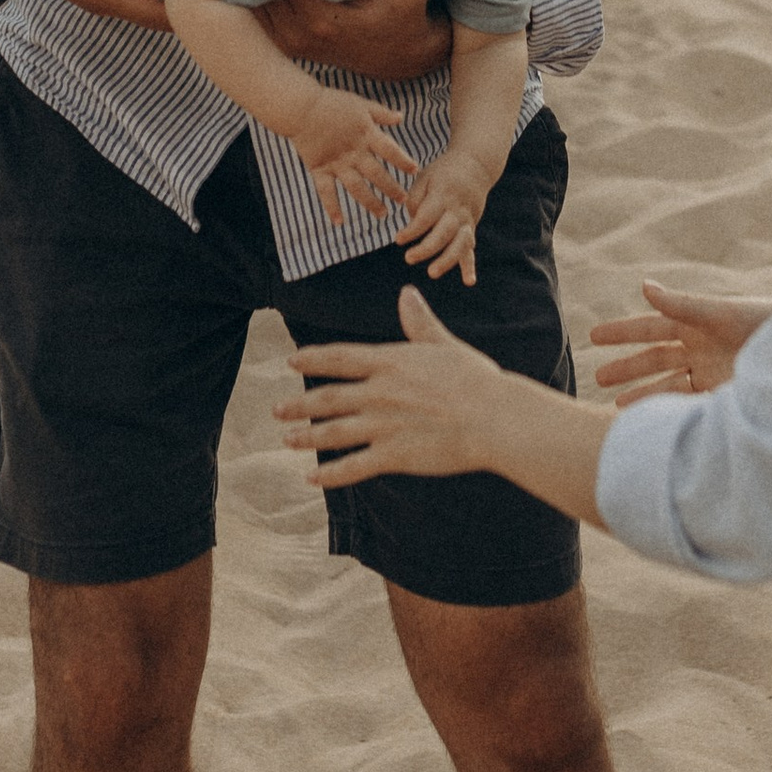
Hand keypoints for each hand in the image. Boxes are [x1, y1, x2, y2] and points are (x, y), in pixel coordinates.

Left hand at [282, 285, 505, 483]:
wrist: (494, 418)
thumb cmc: (475, 380)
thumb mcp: (443, 346)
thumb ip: (419, 323)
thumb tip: (407, 293)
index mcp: (391, 362)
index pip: (341, 357)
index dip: (313, 359)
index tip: (291, 361)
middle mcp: (380, 393)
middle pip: (328, 398)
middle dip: (299, 405)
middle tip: (277, 411)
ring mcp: (383, 425)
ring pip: (333, 432)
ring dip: (307, 437)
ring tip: (287, 440)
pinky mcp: (393, 455)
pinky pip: (353, 467)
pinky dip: (330, 474)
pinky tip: (312, 478)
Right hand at [289, 84, 424, 229]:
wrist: (302, 108)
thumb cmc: (332, 103)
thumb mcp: (361, 104)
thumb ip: (381, 113)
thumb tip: (401, 117)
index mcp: (366, 135)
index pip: (390, 150)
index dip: (403, 161)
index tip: (415, 171)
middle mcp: (354, 152)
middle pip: (376, 173)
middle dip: (391, 188)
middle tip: (404, 200)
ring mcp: (336, 163)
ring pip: (356, 187)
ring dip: (370, 202)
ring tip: (382, 214)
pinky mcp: (319, 169)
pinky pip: (326, 192)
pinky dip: (332, 208)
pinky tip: (340, 222)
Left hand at [396, 151, 494, 285]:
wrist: (475, 166)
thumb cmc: (443, 173)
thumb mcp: (425, 177)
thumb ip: (415, 200)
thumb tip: (412, 224)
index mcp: (443, 194)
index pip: (427, 216)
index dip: (412, 230)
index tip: (398, 239)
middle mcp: (457, 209)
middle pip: (444, 232)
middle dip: (427, 248)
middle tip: (409, 258)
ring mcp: (467, 220)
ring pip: (460, 243)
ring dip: (447, 260)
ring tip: (432, 272)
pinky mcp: (471, 229)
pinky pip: (471, 249)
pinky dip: (470, 266)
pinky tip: (469, 281)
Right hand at [587, 281, 771, 398]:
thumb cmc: (764, 322)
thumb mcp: (721, 313)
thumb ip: (682, 304)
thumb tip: (644, 286)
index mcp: (696, 323)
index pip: (650, 327)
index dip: (622, 332)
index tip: (593, 336)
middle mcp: (700, 348)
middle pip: (655, 359)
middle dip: (627, 369)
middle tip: (598, 378)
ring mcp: (710, 373)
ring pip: (667, 385)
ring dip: (643, 395)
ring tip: (617, 407)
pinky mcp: (721, 396)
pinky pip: (687, 404)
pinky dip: (668, 411)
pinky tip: (650, 422)